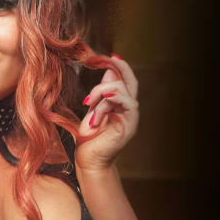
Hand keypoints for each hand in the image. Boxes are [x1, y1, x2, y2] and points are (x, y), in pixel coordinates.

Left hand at [75, 55, 139, 171]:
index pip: (124, 81)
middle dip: (120, 67)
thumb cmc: (88, 139)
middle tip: (108, 59)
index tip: (107, 57)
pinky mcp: (130, 125)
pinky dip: (108, 102)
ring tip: (88, 103)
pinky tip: (96, 111)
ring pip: (121, 90)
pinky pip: (124, 103)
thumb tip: (109, 71)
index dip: (119, 67)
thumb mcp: (93, 110)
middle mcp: (128, 110)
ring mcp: (131, 117)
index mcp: (120, 106)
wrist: (89, 161)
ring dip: (101, 92)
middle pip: (131, 81)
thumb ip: (101, 94)